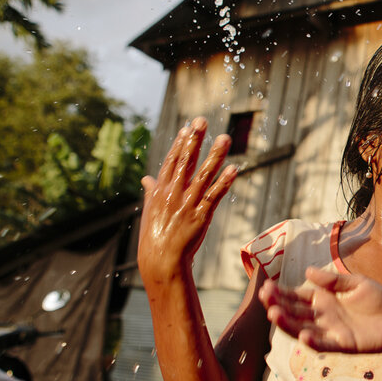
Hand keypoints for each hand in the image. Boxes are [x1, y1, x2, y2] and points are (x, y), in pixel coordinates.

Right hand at [137, 118, 236, 273]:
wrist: (160, 261)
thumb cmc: (155, 237)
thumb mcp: (150, 211)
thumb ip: (151, 192)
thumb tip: (147, 179)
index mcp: (160, 191)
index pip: (171, 161)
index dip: (179, 143)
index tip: (187, 126)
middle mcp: (172, 194)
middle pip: (185, 162)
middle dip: (194, 140)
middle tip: (202, 119)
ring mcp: (187, 204)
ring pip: (203, 175)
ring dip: (215, 155)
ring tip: (225, 137)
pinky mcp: (200, 216)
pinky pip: (215, 195)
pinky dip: (224, 181)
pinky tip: (234, 168)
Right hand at [259, 267, 381, 354]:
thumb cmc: (378, 303)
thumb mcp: (357, 284)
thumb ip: (334, 280)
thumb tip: (308, 271)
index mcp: (323, 300)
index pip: (296, 296)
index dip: (281, 293)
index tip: (266, 286)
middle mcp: (322, 317)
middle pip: (294, 312)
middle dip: (278, 305)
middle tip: (264, 297)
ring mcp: (331, 332)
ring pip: (302, 328)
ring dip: (287, 324)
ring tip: (274, 314)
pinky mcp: (344, 344)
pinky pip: (324, 344)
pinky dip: (313, 341)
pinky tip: (302, 335)